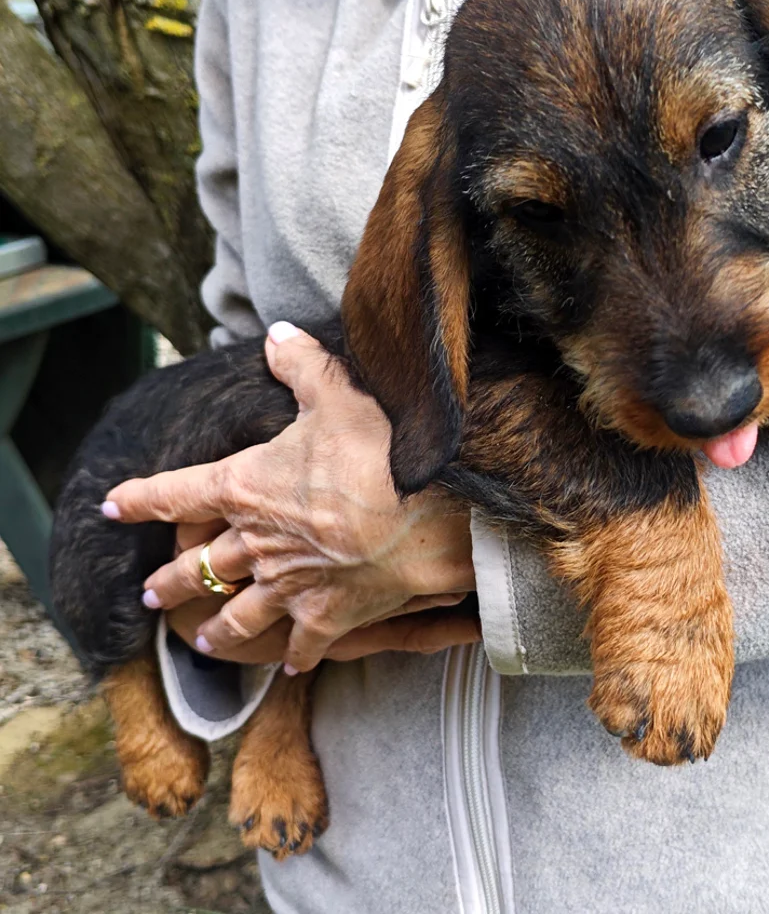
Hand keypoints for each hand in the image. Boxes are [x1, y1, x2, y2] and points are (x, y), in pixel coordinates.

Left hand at [103, 322, 476, 671]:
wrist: (423, 517)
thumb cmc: (375, 452)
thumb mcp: (337, 394)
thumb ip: (302, 364)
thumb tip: (278, 334)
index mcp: (244, 489)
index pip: (176, 493)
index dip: (141, 498)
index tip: (112, 506)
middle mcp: (254, 543)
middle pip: (199, 566)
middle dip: (172, 580)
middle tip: (152, 593)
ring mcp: (288, 586)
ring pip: (239, 613)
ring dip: (219, 628)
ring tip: (203, 640)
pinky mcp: (326, 616)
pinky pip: (302, 645)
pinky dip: (295, 656)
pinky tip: (289, 666)